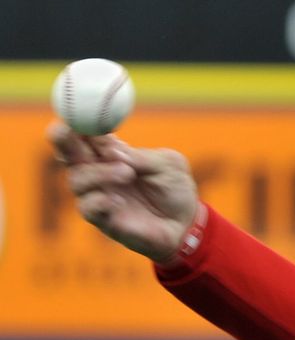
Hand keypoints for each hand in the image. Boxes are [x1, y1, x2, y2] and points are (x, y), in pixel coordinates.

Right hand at [47, 122, 198, 263]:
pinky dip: (99, 200)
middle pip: (68, 153)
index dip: (78, 124)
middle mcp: (98, 173)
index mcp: (111, 154)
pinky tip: (117, 200)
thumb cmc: (175, 189)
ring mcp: (98, 196)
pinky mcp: (104, 220)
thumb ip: (141, 156)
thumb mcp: (167, 165)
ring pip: (78, 180)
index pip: (85, 136)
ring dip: (98, 173)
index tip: (78, 115)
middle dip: (62, 139)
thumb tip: (112, 149)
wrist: (187, 223)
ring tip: (127, 172)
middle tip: (66, 131)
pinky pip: (88, 208)